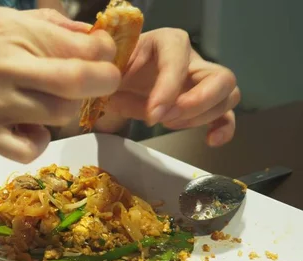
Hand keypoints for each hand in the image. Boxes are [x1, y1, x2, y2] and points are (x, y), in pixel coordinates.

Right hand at [0, 8, 119, 162]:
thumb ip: (45, 24)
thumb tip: (87, 33)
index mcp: (12, 34)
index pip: (81, 47)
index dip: (105, 53)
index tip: (103, 54)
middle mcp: (6, 69)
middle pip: (78, 83)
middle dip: (102, 81)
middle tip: (97, 80)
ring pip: (59, 115)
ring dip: (64, 108)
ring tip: (47, 99)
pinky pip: (29, 149)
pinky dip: (37, 140)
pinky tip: (28, 127)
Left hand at [103, 28, 239, 146]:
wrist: (114, 81)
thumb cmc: (114, 71)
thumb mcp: (111, 72)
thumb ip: (122, 86)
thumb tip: (146, 111)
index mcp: (166, 41)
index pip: (178, 59)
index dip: (168, 89)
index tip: (152, 115)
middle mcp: (192, 58)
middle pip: (220, 77)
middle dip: (196, 103)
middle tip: (166, 119)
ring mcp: (202, 80)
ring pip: (228, 96)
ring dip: (201, 117)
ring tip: (168, 124)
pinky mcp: (205, 102)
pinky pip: (226, 115)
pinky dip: (223, 129)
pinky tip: (210, 140)